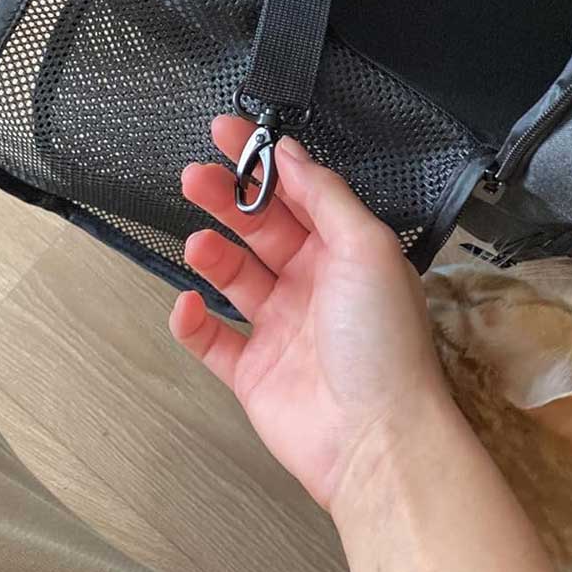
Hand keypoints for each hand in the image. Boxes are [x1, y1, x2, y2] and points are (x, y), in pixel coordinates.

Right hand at [170, 117, 447, 511]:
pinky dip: (192, 321)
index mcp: (346, 252)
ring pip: (234, 277)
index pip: (299, 193)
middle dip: (227, 199)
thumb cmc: (384, 343)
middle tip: (196, 176)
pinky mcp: (254, 372)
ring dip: (212, 254)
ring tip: (199, 242)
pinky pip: (212, 339)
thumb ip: (325, 196)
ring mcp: (283, 328)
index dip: (263, 161)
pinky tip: (187, 304)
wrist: (377, 438)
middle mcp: (315, 285)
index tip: (227, 132)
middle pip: (260, 229)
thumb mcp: (366, 246)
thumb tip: (291, 153)